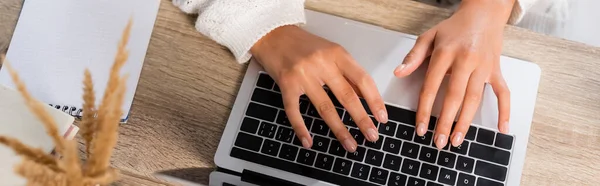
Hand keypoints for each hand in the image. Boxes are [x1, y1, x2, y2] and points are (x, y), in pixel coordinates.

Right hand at [250, 25, 387, 151]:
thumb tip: (366, 97)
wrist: (273, 34)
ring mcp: (303, 75)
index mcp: (337, 54)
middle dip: (362, 120)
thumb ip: (347, 73)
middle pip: (347, 96)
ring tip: (350, 144)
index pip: (362, 80)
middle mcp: (321, 64)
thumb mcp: (330, 52)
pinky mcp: (286, 84)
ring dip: (339, 129)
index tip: (382, 118)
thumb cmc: (303, 44)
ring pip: (325, 108)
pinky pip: (295, 111)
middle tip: (372, 136)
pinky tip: (308, 141)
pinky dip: (301, 128)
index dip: (374, 101)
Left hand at [394, 0, 514, 148]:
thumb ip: (413, 56)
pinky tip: (501, 128)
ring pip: (474, 99)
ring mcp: (483, 67)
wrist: (483, 14)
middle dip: (445, 122)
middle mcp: (466, 61)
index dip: (424, 109)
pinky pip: (502, 93)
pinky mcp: (496, 70)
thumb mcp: (428, 37)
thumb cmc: (454, 28)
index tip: (420, 127)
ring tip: (456, 140)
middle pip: (454, 97)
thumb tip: (398, 73)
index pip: (431, 86)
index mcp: (446, 53)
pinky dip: (504, 111)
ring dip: (465, 122)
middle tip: (438, 141)